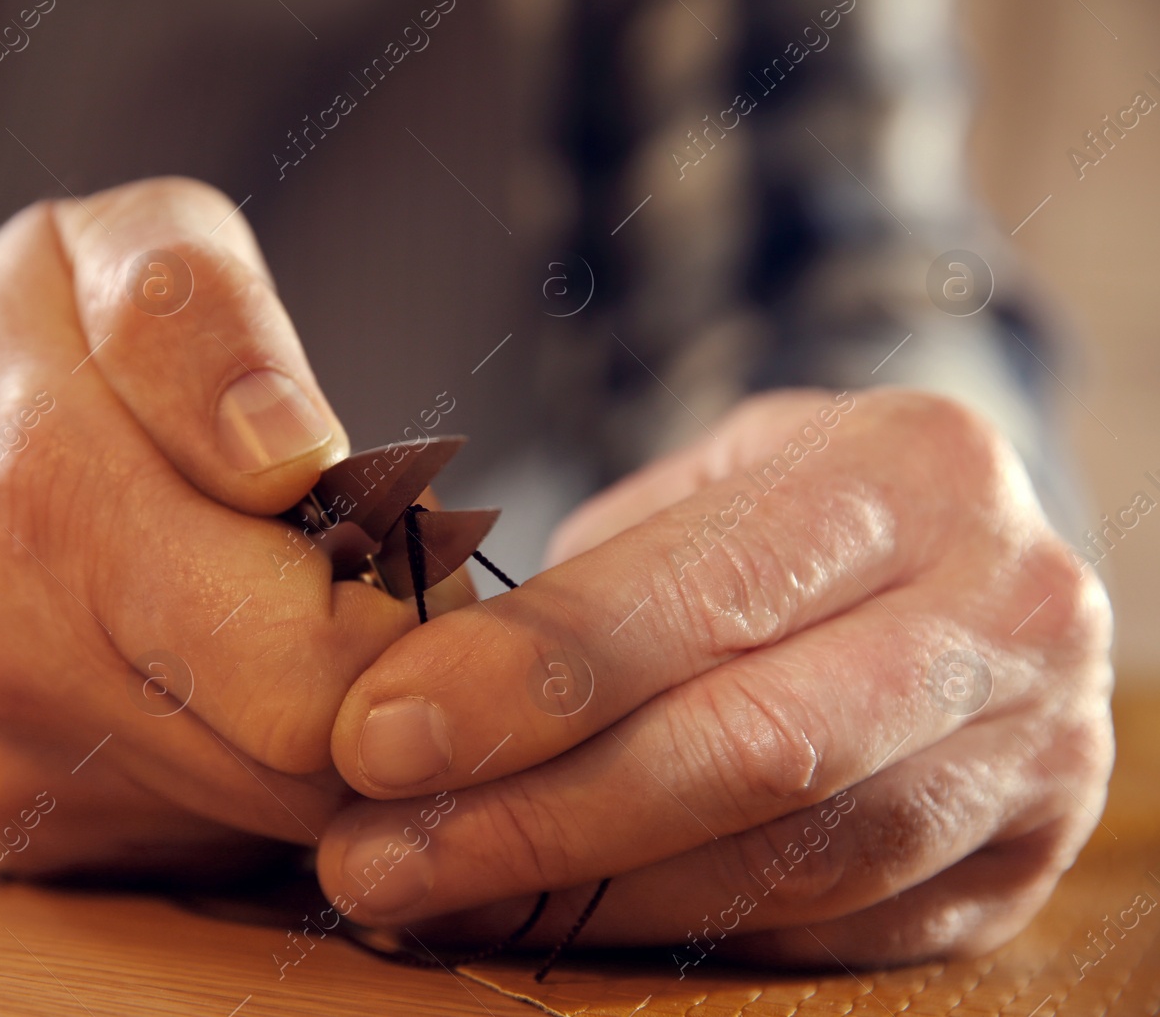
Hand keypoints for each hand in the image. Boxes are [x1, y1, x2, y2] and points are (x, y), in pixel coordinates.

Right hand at [0, 178, 427, 875]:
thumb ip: (206, 320)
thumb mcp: (120, 247)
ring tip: (282, 614)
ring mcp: (9, 772)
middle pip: (309, 756)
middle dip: (381, 675)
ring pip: (278, 815)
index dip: (399, 604)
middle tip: (358, 581)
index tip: (385, 529)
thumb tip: (289, 456)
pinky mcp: (25, 839)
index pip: (312, 647)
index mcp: (43, 494)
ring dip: (326, 723)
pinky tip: (212, 678)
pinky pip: (217, 837)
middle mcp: (8, 662)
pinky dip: (252, 764)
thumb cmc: (38, 350)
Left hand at [316, 389, 1112, 966]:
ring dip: (585, 899)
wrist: (968, 555)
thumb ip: (584, 589)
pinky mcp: (1019, 866)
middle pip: (754, 751)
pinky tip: (553, 921)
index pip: (703, 595)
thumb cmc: (790, 513)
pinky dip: (671, 935)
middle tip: (371, 859)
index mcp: (911, 473)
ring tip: (431, 896)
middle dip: (536, 818)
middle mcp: (1004, 611)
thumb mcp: (697, 489)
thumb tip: (406, 711)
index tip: (376, 738)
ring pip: (790, 867)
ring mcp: (1036, 752)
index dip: (529, 679)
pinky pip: (828, 931)